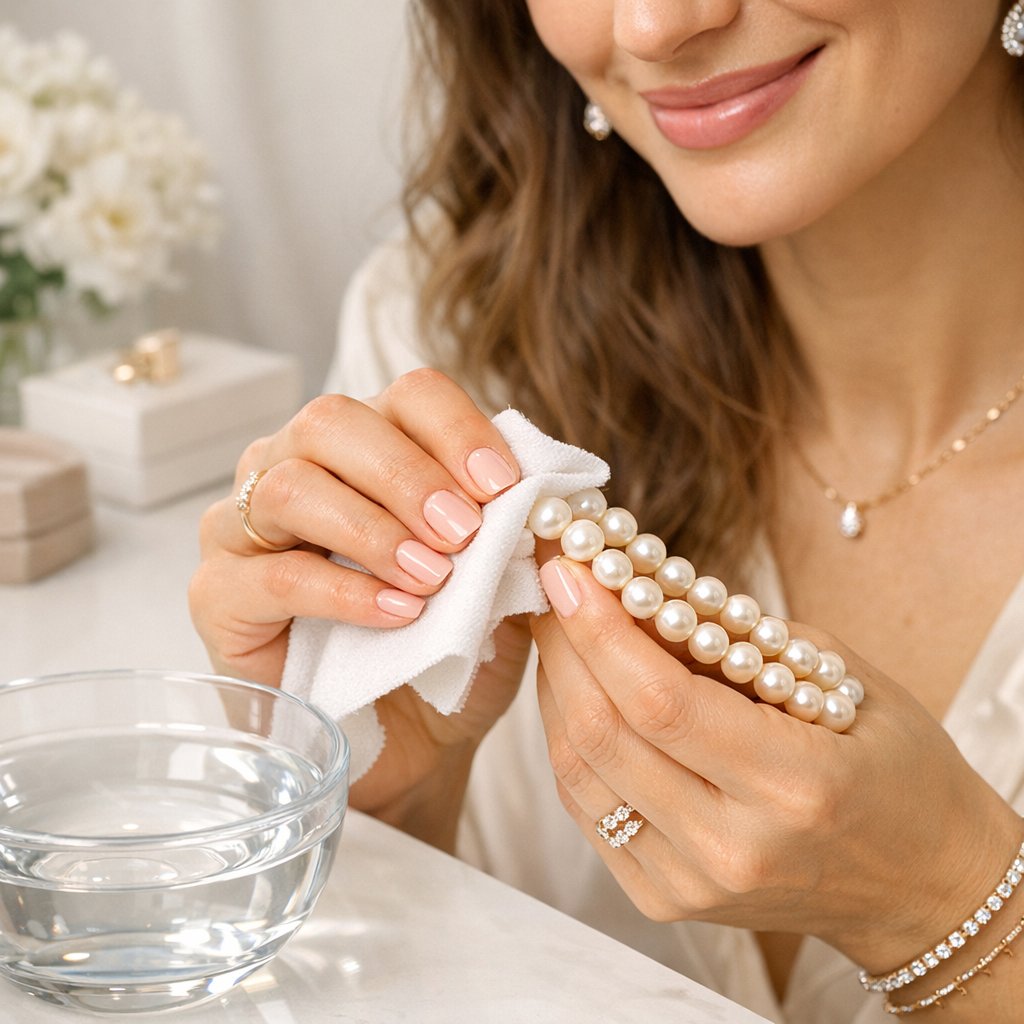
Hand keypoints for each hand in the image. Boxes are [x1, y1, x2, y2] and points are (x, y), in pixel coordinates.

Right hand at [189, 369, 531, 842]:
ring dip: (372, 528)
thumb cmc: (450, 650)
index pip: (407, 396)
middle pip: (331, 421)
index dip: (456, 429)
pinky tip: (397, 615)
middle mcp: (297, 468)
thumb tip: (533, 494)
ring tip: (432, 578)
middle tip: (460, 532)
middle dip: (406, 473)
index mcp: (372, 450)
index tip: (502, 484)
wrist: (414, 743)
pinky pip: (273, 575)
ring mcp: (247, 528)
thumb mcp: (497, 587)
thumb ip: (508, 536)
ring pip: (290, 486)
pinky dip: (343, 590)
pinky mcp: (220, 596)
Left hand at [530, 556, 1022, 972]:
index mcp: (793, 786)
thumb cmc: (896, 769)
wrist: (918, 887)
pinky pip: (586, 806)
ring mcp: (689, 883)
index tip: (568, 569)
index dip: (600, 629)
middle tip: (551, 581)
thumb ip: (736, 640)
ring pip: (579, 770)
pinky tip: (575, 687)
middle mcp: (730, 847)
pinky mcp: (661, 897)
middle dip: (562, 643)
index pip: (660, 700)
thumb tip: (639, 590)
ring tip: (558, 625)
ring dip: (555, 685)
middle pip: (603, 733)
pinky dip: (570, 736)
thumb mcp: (837, 680)